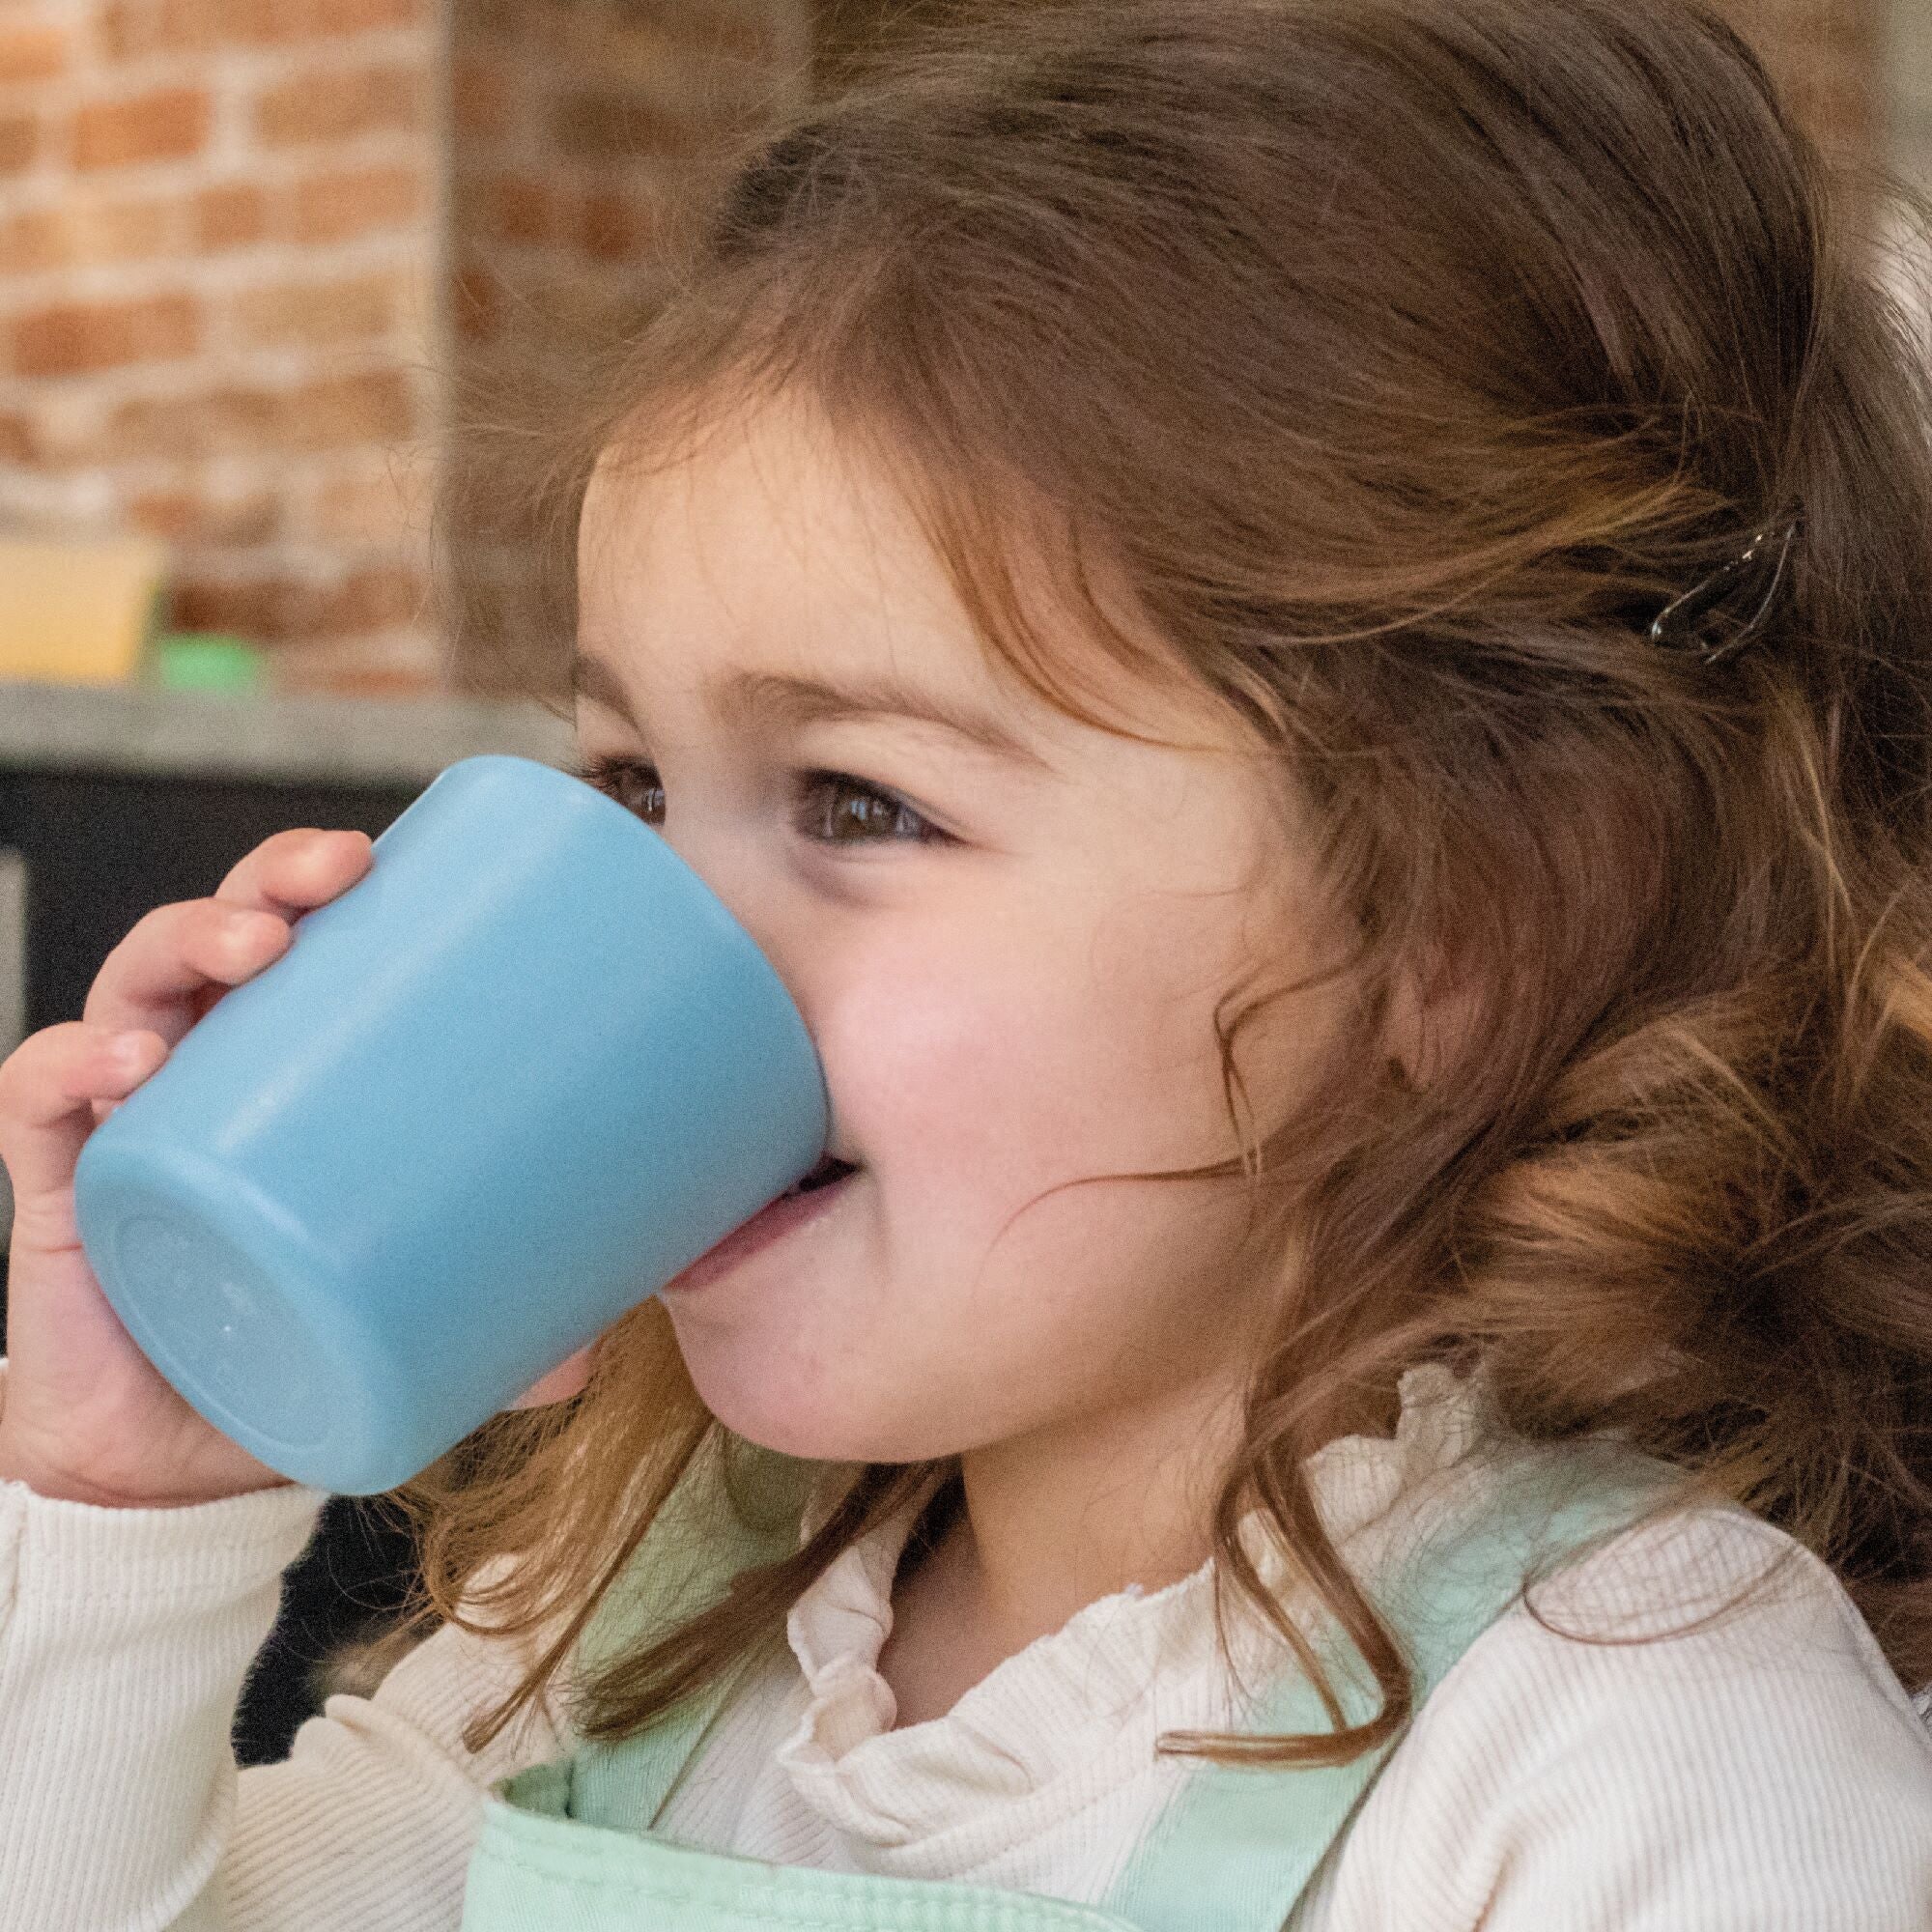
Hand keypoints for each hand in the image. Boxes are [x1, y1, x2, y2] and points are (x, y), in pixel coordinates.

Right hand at [0, 827, 591, 1508]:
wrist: (172, 1464)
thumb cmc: (295, 1345)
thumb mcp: (410, 1316)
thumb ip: (502, 1323)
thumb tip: (594, 1344)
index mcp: (292, 1073)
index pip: (304, 942)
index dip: (333, 879)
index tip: (396, 856)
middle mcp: (207, 1072)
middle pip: (225, 933)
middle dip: (273, 879)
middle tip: (338, 872)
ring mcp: (126, 1118)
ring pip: (134, 985)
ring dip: (187, 941)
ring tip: (254, 946)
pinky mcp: (57, 1186)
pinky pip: (33, 1100)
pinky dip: (67, 1065)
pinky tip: (125, 1062)